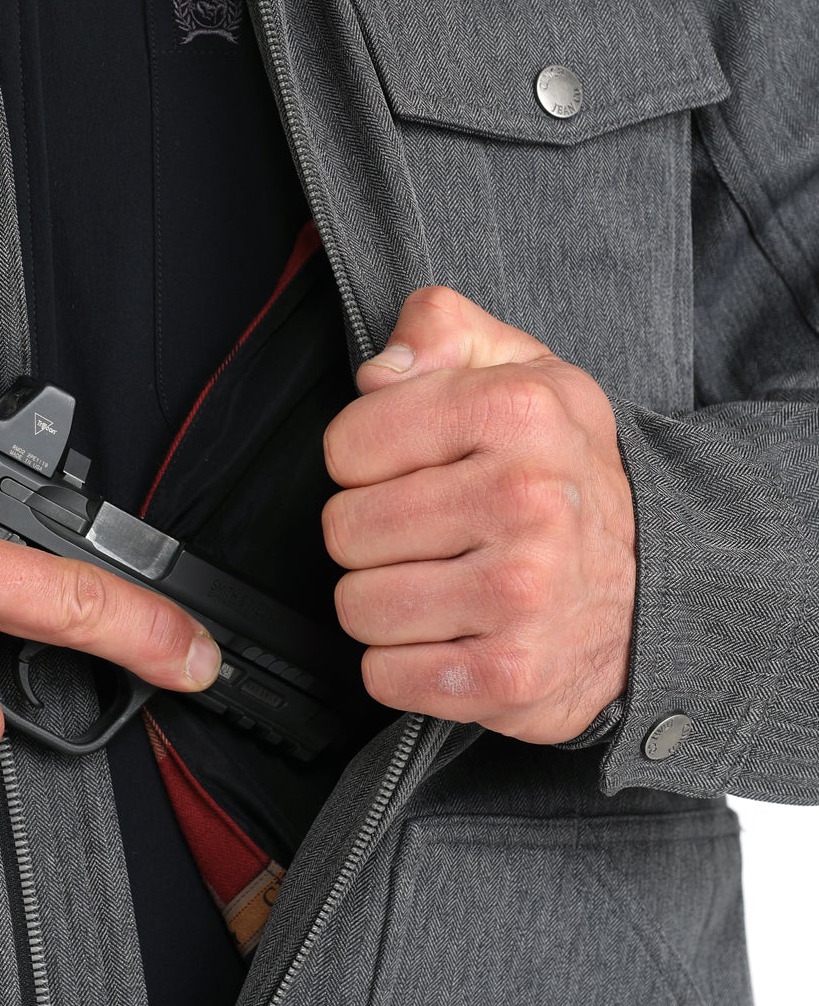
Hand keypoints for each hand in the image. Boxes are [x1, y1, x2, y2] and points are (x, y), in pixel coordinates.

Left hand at [322, 287, 635, 743]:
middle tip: (426, 534)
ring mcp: (522, 593)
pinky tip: (451, 636)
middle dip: (370, 534)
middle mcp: (526, 499)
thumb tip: (379, 371)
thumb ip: (441, 328)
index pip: (347, 444)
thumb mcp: (521, 368)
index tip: (409, 468)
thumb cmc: (564, 470)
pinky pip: (385, 676)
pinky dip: (404, 665)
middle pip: (344, 528)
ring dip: (384, 602)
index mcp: (517, 411)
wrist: (661, 583)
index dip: (365, 459)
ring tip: (439, 583)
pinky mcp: (512, 675)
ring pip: (358, 605)